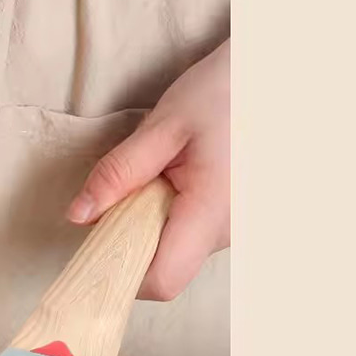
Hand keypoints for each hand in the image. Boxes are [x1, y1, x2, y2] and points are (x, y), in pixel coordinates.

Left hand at [67, 40, 229, 300]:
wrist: (277, 75)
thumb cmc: (226, 91)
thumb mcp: (165, 125)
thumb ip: (118, 172)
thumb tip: (78, 216)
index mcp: (213, 212)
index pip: (162, 281)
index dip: (123, 272)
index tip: (99, 240)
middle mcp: (230, 233)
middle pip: (167, 271)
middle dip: (131, 244)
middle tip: (125, 195)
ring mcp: (236, 231)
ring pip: (179, 254)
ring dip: (151, 228)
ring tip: (158, 179)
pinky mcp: (234, 222)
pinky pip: (191, 237)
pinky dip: (170, 219)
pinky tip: (175, 183)